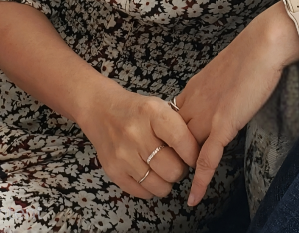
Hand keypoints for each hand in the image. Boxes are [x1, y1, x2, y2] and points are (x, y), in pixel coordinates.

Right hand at [77, 79, 199, 199]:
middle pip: (173, 170)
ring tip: (163, 170)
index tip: (193, 156)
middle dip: (180, 170)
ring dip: (166, 182)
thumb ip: (177, 127)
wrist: (101, 109)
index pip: (182, 141)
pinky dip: (151, 188)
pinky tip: (149, 174)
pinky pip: (142, 192)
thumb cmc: (137, 109)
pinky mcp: (113, 171)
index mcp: (152, 113)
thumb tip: (197, 154)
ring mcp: (123, 155)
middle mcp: (136, 134)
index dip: (193, 154)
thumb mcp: (158, 107)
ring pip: (159, 186)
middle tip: (177, 163)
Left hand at [176, 5, 298, 206]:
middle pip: (173, 137)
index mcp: (193, 88)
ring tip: (177, 187)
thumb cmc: (251, 53)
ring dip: (182, 169)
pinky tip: (193, 198)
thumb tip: (220, 97)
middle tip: (170, 173)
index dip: (169, 137)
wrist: (263, 45)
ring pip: (186, 150)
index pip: (171, 120)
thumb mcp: (224, 71)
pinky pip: (207, 159)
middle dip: (170, 156)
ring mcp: (206, 114)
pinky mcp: (223, 125)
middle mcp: (193, 102)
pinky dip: (200, 181)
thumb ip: (216, 88)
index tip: (168, 150)